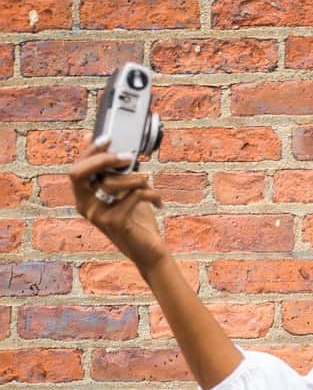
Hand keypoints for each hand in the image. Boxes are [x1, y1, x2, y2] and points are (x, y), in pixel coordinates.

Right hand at [69, 136, 167, 271]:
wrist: (150, 252)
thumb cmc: (137, 221)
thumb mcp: (125, 192)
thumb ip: (114, 172)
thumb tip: (103, 143)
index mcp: (84, 198)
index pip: (76, 169)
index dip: (90, 151)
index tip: (108, 138)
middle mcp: (85, 207)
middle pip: (79, 173)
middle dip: (104, 159)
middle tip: (130, 157)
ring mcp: (98, 216)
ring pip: (112, 182)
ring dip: (138, 179)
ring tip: (150, 187)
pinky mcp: (115, 222)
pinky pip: (134, 195)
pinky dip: (151, 194)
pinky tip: (159, 203)